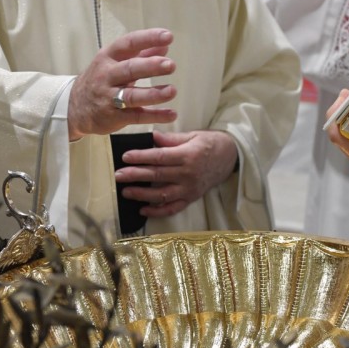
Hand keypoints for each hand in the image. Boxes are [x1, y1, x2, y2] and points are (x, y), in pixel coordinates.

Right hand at [68, 29, 177, 140]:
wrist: (74, 107)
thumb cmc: (101, 80)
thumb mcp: (116, 63)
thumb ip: (142, 54)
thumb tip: (165, 44)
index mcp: (108, 57)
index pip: (128, 43)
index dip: (148, 39)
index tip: (168, 36)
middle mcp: (107, 75)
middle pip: (129, 69)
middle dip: (151, 66)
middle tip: (171, 65)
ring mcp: (108, 98)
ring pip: (132, 95)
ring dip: (153, 94)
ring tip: (172, 91)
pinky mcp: (113, 117)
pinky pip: (136, 116)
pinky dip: (155, 116)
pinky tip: (171, 114)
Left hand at [114, 130, 238, 217]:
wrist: (230, 158)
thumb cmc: (209, 144)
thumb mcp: (192, 135)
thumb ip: (171, 139)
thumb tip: (151, 137)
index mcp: (188, 155)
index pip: (160, 157)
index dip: (141, 157)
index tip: (125, 157)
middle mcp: (188, 174)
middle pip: (157, 176)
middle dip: (135, 175)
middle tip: (118, 175)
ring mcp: (189, 189)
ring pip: (162, 195)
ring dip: (142, 195)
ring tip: (126, 192)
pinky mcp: (191, 198)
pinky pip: (173, 208)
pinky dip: (158, 211)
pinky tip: (143, 210)